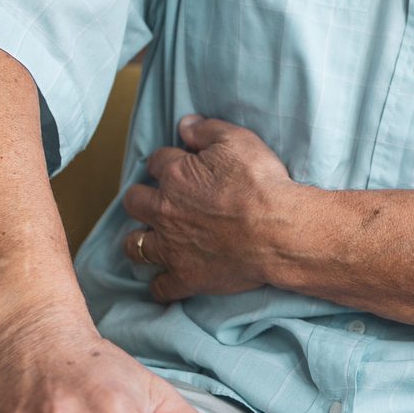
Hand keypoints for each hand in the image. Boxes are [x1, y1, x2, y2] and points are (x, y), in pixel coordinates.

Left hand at [121, 114, 301, 302]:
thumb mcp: (238, 141)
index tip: (178, 166)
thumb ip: (207, 130)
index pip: (156, 162)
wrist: (279, 233)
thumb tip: (185, 124)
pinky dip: (161, 285)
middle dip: (142, 198)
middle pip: (134, 202)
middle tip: (159, 200)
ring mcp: (172, 247)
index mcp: (176, 176)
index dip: (167, 162)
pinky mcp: (186, 277)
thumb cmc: (261, 184)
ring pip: (136, 245)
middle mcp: (165, 211)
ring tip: (151, 238)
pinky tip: (167, 280)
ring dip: (139, 240)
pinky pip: (160, 287)